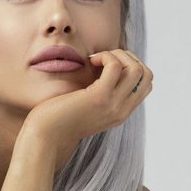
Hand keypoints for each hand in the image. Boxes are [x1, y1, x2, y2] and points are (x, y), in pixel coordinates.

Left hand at [22, 49, 153, 167]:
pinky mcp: (99, 97)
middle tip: (104, 58)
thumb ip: (99, 94)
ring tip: (97, 59)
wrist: (45, 136)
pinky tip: (90, 61)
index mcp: (120, 113)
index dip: (132, 66)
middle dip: (128, 57)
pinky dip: (106, 56)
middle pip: (146, 75)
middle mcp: (122, 110)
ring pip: (136, 69)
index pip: (145, 85)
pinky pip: (115, 66)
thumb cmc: (58, 118)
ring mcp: (113, 104)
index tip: (108, 64)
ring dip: (118, 54)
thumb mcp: (86, 108)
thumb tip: (101, 67)